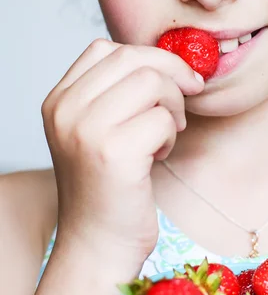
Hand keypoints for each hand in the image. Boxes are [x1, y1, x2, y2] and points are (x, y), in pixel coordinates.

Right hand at [42, 38, 203, 262]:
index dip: (149, 58)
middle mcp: (65, 110)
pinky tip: (159, 157)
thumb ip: (116, 94)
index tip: (175, 80)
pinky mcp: (113, 153)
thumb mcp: (97, 133)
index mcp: (58, 101)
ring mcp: (86, 130)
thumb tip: (169, 62)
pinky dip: (171, 136)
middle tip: (183, 106)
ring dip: (172, 108)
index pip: (107, 49)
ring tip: (164, 137)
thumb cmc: (108, 189)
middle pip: (134, 59)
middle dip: (172, 77)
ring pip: (152, 82)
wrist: (98, 245)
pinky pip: (163, 119)